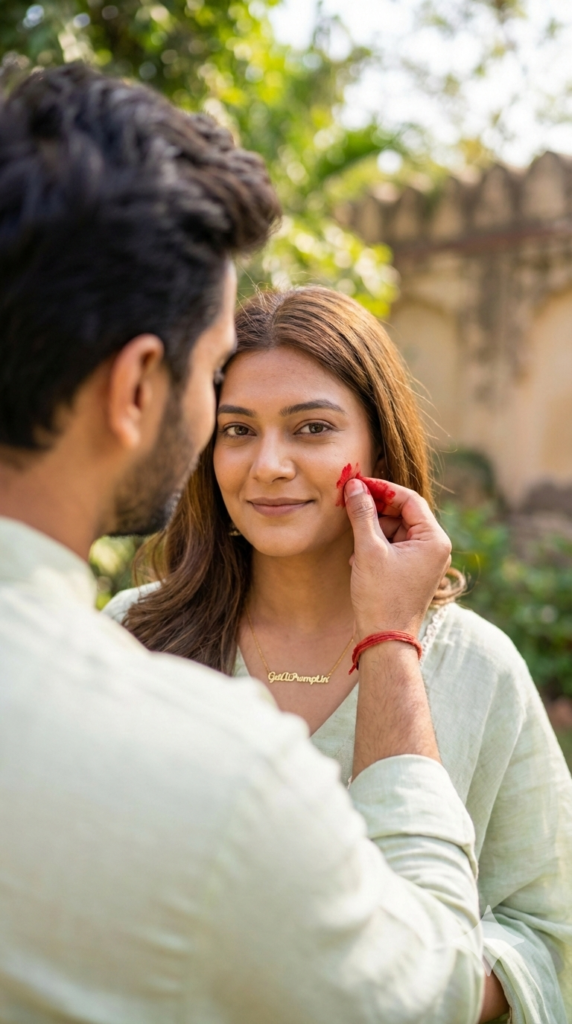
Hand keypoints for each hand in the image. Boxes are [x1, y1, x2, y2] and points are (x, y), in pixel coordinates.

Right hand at [344, 477, 450, 638]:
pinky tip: (358, 558)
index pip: (410, 499)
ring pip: (396, 530)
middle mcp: (435, 548)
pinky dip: (376, 546)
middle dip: (376, 511)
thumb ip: (362, 513)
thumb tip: (355, 485)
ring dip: (373, 531)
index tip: (358, 483)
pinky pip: (395, 547)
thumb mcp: (368, 550)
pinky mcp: (413, 571)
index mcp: (434, 540)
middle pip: (404, 514)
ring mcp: (425, 561)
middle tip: (351, 505)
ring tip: (354, 544)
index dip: (382, 489)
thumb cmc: (381, 597)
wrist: (384, 639)